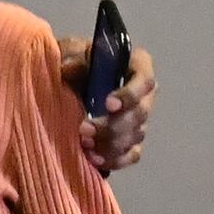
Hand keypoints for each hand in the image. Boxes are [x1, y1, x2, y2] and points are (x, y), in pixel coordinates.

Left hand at [58, 35, 157, 174]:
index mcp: (136, 66)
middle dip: (112, 126)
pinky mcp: (130, 141)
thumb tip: (70, 68)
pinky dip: (114, 160)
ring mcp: (138, 120)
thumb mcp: (71, 53)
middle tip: (85, 130)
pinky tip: (94, 160)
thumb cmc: (74, 62)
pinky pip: (131, 155)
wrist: (67, 84)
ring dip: (110, 145)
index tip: (108, 104)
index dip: (130, 94)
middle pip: (140, 114)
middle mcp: (143, 94)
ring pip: (135, 137)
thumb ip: (73, 59)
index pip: (145, 79)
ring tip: (84, 145)